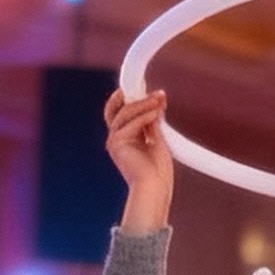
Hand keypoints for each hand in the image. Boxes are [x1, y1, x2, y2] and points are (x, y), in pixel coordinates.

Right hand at [106, 88, 173, 232]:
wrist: (154, 189)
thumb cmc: (158, 172)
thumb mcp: (157, 140)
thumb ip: (153, 122)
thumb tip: (156, 102)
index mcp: (125, 138)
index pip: (122, 111)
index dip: (131, 97)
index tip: (145, 85)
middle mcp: (116, 138)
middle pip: (119, 108)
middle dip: (133, 95)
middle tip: (149, 87)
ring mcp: (114, 141)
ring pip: (125, 113)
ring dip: (143, 104)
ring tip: (159, 98)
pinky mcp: (117, 144)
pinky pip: (130, 123)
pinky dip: (144, 115)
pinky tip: (156, 111)